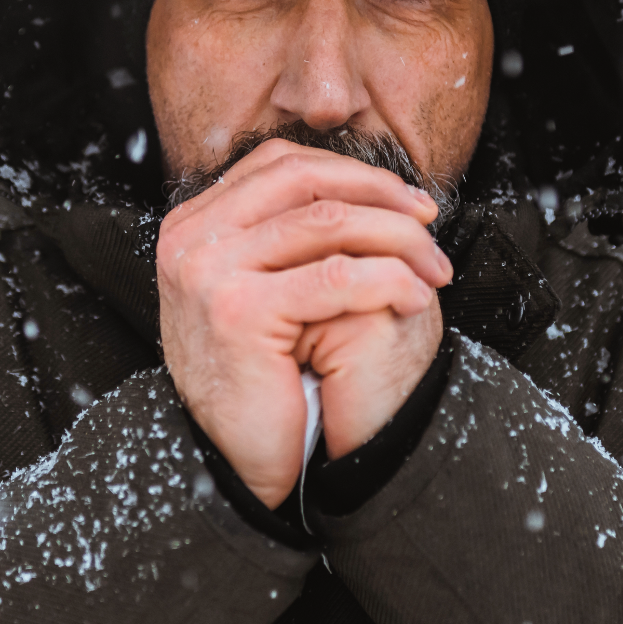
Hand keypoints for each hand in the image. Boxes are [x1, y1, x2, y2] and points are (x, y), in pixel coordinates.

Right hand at [156, 140, 450, 506]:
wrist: (232, 459)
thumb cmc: (257, 380)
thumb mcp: (256, 290)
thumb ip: (280, 237)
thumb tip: (357, 186)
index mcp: (192, 225)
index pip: (281, 164)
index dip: (352, 172)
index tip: (404, 200)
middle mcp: (189, 239)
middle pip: (303, 179)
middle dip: (380, 194)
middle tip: (429, 222)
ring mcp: (208, 272)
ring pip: (327, 223)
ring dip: (397, 239)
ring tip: (433, 268)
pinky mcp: (238, 312)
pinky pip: (334, 277)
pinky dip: (388, 280)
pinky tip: (414, 298)